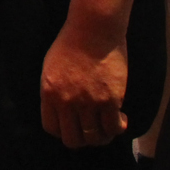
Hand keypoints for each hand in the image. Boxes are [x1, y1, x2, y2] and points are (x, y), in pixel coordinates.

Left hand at [39, 24, 129, 147]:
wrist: (93, 29)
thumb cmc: (71, 44)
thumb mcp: (51, 69)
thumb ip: (55, 93)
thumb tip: (64, 113)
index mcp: (48, 94)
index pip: (51, 129)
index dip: (64, 131)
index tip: (73, 126)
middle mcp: (66, 103)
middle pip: (73, 139)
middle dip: (82, 139)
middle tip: (92, 130)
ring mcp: (89, 103)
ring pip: (94, 138)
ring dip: (102, 136)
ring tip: (107, 125)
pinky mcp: (110, 101)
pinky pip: (113, 128)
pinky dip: (117, 128)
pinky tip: (120, 119)